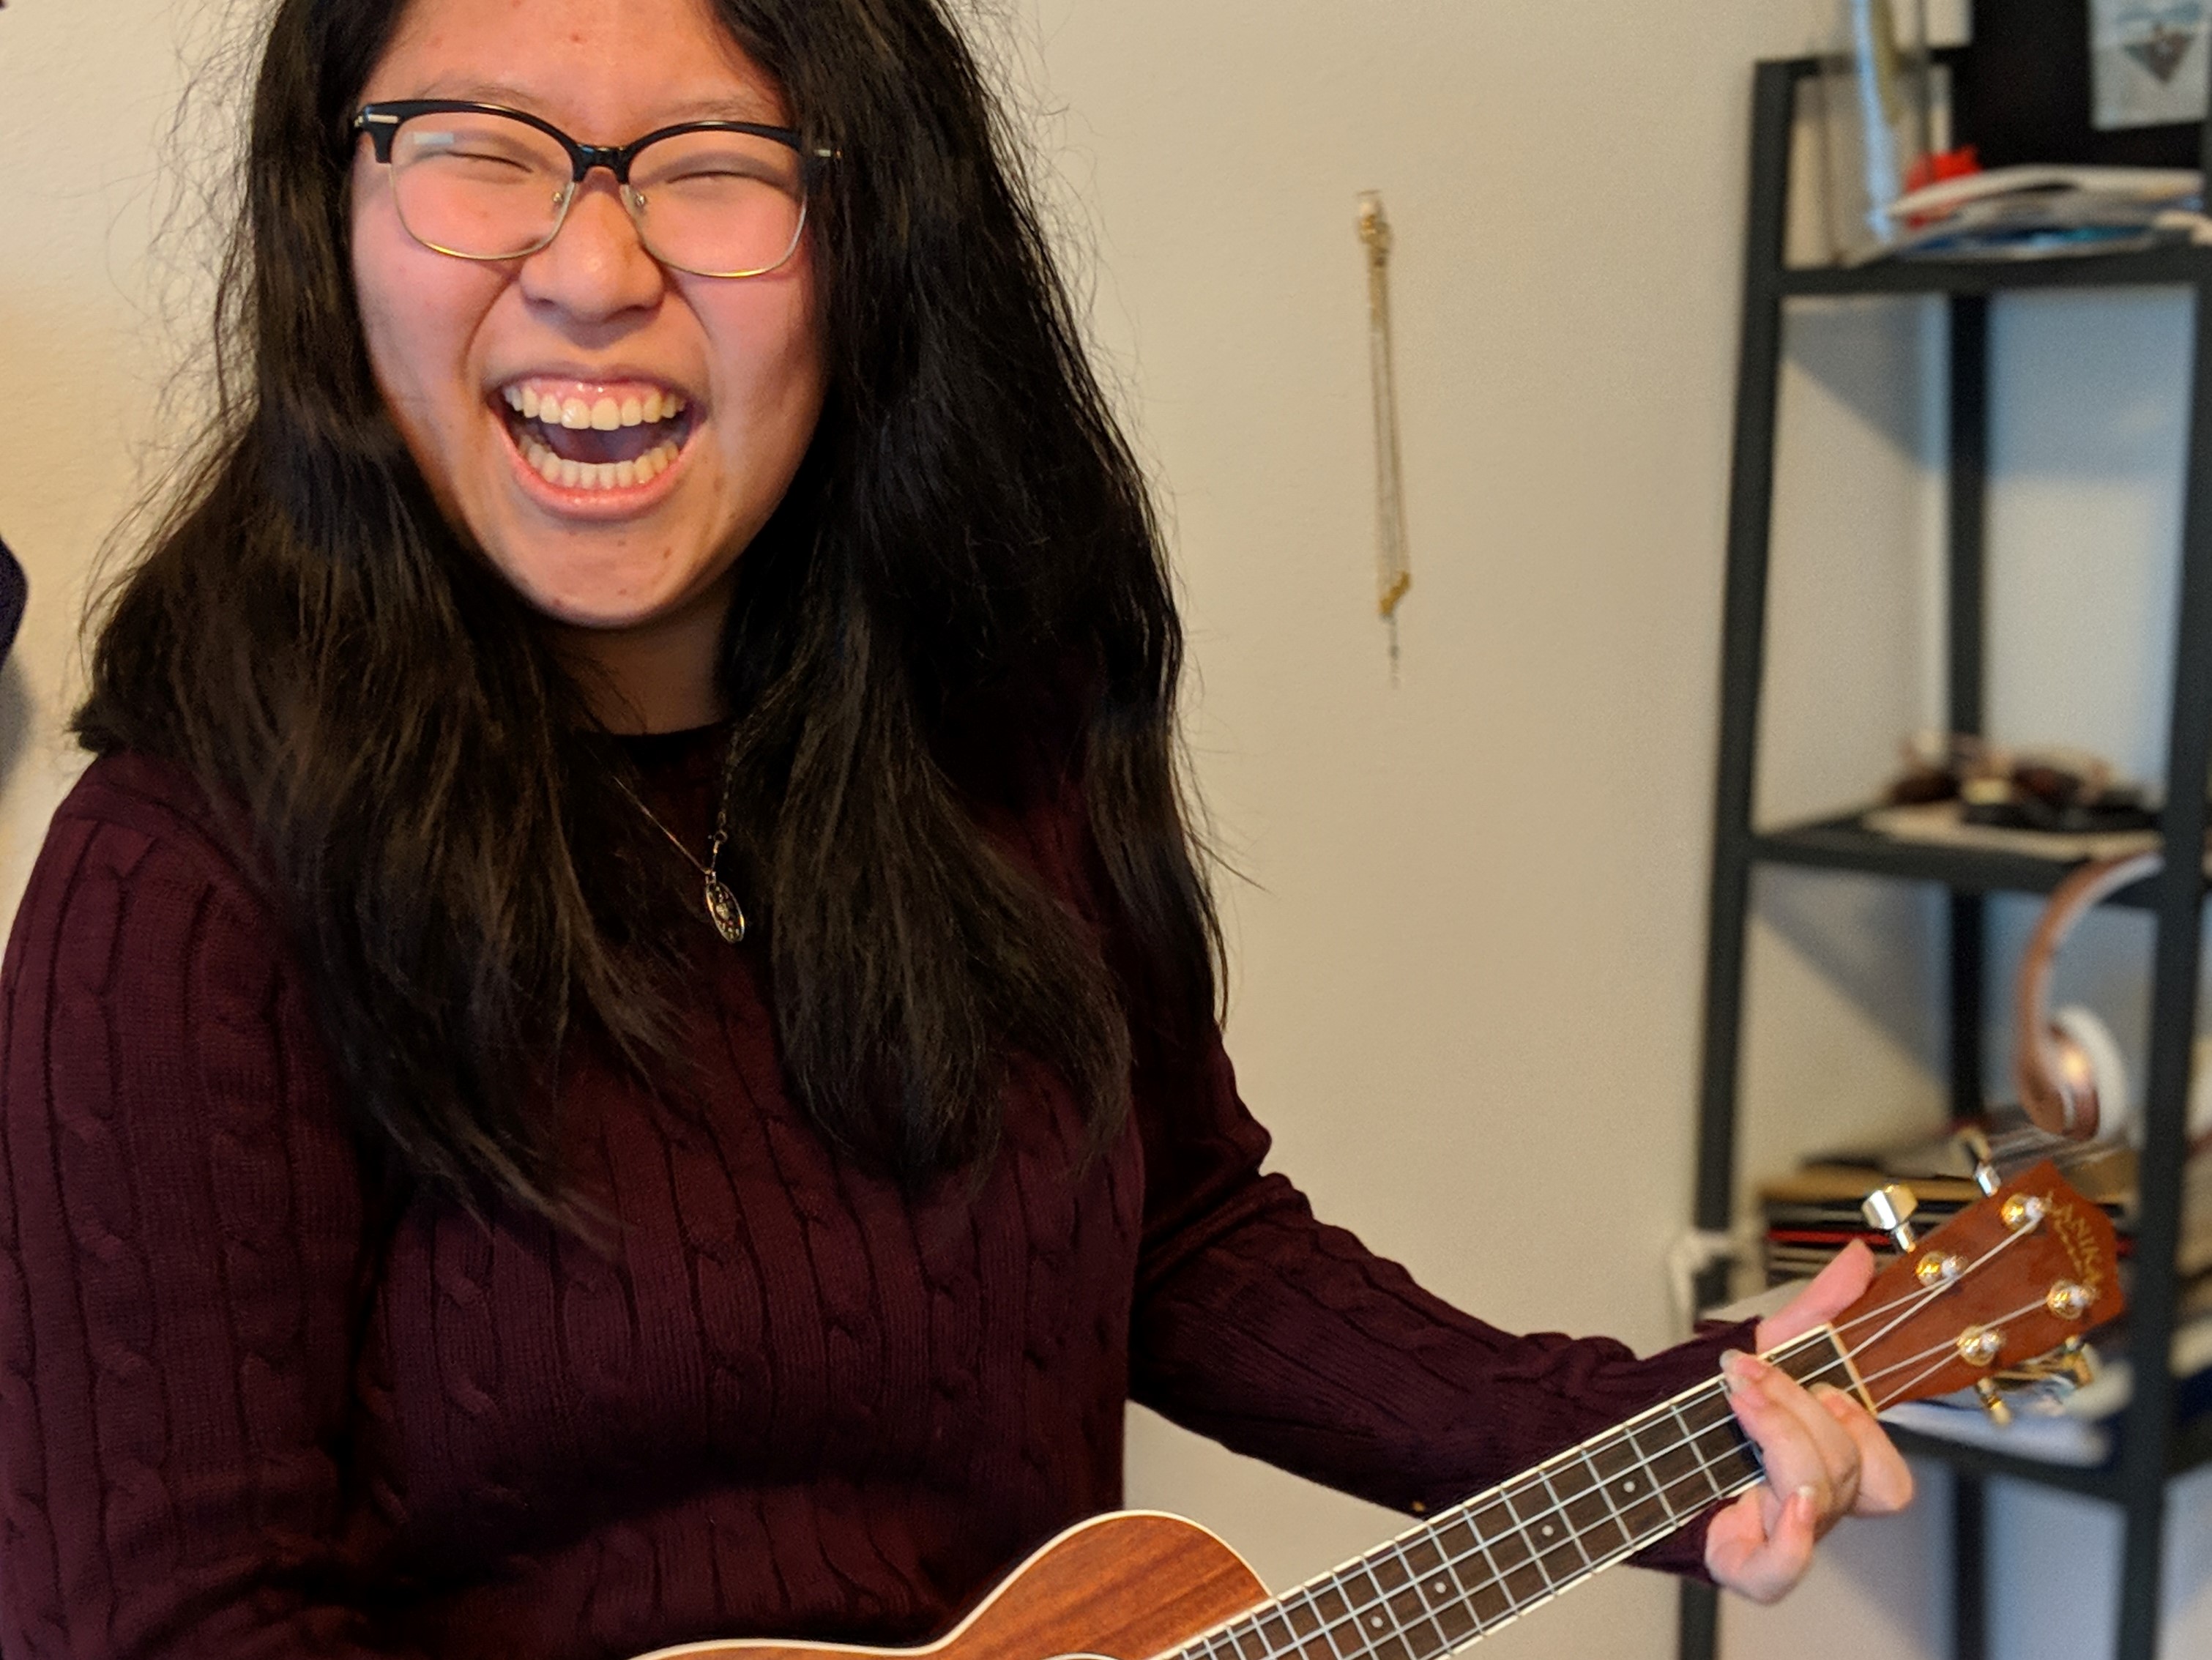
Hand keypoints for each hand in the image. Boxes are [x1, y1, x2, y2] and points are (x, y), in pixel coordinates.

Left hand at [1702, 1241, 1915, 1602]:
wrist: (1621, 1430)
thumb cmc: (1701, 1403)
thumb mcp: (1763, 1349)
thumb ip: (1817, 1309)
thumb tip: (1858, 1258)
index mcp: (1824, 1470)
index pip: (1889, 1480)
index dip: (1867, 1432)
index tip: (1825, 1384)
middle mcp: (1808, 1510)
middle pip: (1847, 1474)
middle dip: (1799, 1412)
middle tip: (1748, 1378)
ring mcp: (1774, 1538)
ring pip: (1817, 1499)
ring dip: (1779, 1436)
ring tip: (1736, 1395)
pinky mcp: (1735, 1561)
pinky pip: (1782, 1571)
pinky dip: (1794, 1540)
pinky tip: (1787, 1501)